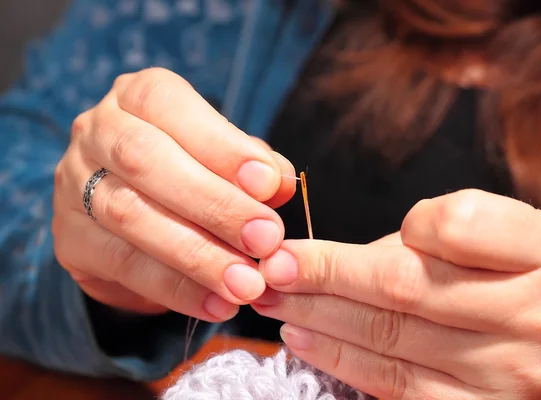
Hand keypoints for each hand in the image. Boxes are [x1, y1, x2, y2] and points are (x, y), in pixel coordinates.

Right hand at [52, 68, 295, 321]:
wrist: (132, 213)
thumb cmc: (191, 171)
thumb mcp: (224, 157)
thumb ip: (251, 164)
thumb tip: (279, 182)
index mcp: (138, 96)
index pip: (170, 105)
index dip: (221, 146)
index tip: (269, 185)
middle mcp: (96, 131)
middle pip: (145, 160)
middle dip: (213, 204)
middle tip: (265, 241)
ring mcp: (73, 184)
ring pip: (129, 216)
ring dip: (197, 255)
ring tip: (246, 284)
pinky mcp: (69, 239)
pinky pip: (121, 265)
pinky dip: (176, 289)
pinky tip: (217, 304)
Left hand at [254, 189, 540, 398]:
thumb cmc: (520, 276)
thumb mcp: (502, 234)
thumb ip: (431, 236)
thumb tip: (339, 260)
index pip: (454, 224)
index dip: (397, 224)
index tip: (369, 222)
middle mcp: (539, 320)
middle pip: (404, 287)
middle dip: (324, 273)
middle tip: (271, 263)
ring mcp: (509, 376)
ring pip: (388, 336)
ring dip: (317, 314)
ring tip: (272, 297)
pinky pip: (392, 383)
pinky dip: (337, 357)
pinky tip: (302, 338)